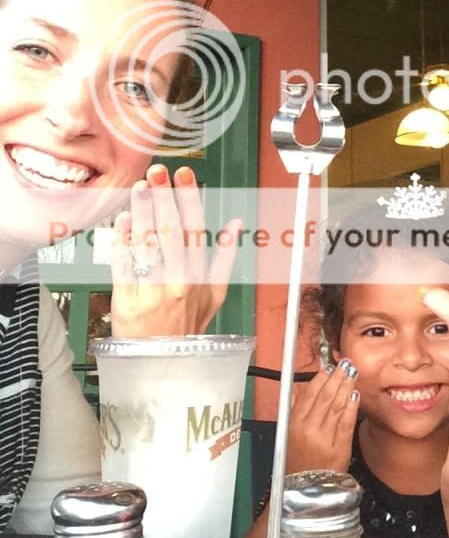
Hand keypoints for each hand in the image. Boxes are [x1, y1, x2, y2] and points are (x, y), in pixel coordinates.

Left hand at [110, 163, 241, 336]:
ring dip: (142, 211)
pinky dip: (122, 240)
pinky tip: (123, 220)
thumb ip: (225, 258)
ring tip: (139, 187)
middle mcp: (177, 282)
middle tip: (158, 172)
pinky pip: (124, 265)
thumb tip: (236, 225)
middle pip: (170, 231)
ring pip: (148, 244)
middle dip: (163, 197)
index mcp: (199, 277)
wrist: (161, 365)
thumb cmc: (187, 329)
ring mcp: (152, 291)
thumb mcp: (215, 295)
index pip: (195, 229)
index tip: (184, 175)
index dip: (189, 199)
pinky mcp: (127, 301)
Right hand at [285, 360, 359, 473]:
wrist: (306, 491)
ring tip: (352, 373)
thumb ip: (296, 412)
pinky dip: (352, 406)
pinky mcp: (340, 447)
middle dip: (336, 377)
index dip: (319, 379)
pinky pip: (347, 422)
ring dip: (346, 387)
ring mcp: (325, 439)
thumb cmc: (296, 463)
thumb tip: (304, 391)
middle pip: (325, 397)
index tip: (326, 368)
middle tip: (344, 364)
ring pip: (337, 406)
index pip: (308, 395)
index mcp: (294, 425)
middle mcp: (309, 430)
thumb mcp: (288, 436)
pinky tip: (355, 395)